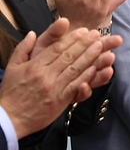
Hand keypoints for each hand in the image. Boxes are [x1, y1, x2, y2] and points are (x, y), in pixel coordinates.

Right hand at [0, 18, 121, 138]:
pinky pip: (76, 85)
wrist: (8, 118)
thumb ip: (23, 49)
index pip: (57, 49)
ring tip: (101, 46)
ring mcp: (54, 88)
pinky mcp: (60, 100)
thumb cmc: (10, 92)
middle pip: (69, 56)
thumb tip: (32, 33)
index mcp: (34, 66)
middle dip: (85, 44)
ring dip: (90, 57)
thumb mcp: (12, 67)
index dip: (72, 39)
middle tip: (97, 34)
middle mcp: (46, 75)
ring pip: (75, 69)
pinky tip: (96, 68)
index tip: (83, 31)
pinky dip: (87, 76)